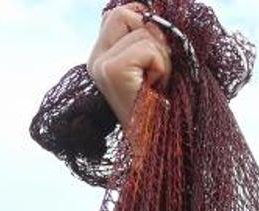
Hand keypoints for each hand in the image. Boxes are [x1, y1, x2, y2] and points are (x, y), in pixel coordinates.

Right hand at [88, 2, 172, 127]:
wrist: (158, 148)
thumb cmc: (162, 110)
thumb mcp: (153, 69)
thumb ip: (146, 41)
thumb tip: (151, 14)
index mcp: (101, 58)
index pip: (118, 15)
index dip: (143, 23)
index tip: (156, 52)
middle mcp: (96, 60)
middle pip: (125, 14)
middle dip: (154, 38)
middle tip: (159, 70)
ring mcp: (101, 65)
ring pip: (143, 30)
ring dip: (163, 57)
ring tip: (158, 83)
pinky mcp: (112, 71)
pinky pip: (148, 48)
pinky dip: (162, 66)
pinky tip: (157, 87)